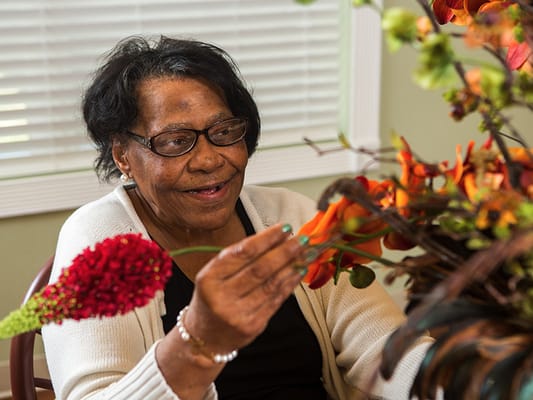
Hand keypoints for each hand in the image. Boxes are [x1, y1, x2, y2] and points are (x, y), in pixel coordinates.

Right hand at [185, 223, 306, 354]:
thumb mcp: (214, 274)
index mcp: (209, 278)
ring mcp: (238, 314)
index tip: (284, 228)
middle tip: (301, 239)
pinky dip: (290, 283)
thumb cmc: (212, 297)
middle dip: (285, 251)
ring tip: (305, 253)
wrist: (205, 337)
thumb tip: (274, 238)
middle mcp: (222, 297)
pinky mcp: (253, 326)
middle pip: (260, 269)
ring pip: (272, 284)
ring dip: (292, 266)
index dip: (267, 239)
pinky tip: (299, 271)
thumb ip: (239, 256)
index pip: (243, 253)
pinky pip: (276, 300)